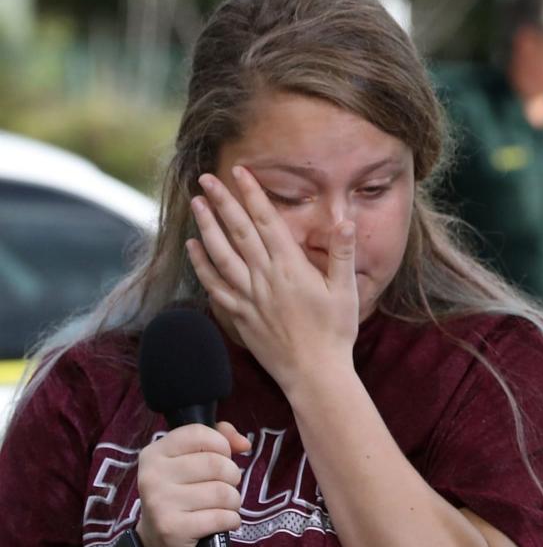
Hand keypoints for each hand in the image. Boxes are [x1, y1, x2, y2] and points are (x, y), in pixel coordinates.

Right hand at [135, 422, 249, 546]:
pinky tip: (221, 521)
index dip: (221, 444)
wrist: (158, 539)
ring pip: (222, 492)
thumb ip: (219, 438)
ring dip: (233, 501)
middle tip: (225, 485)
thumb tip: (244, 444)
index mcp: (155, 453)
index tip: (223, 456)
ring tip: (223, 505)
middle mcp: (153, 476)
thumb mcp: (191, 459)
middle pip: (216, 464)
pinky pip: (221, 517)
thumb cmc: (181, 492)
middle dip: (232, 476)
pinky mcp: (173, 529)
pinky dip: (231, 520)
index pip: (199, 433)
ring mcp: (160, 503)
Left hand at [186, 167, 358, 392]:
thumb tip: (345, 219)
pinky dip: (201, 264)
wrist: (314, 374)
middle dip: (222, 202)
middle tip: (206, 178)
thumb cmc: (335, 332)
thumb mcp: (346, 290)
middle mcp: (264, 278)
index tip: (240, 172)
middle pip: (238, 231)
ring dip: (207, 226)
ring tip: (197, 204)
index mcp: (291, 267)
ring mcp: (248, 297)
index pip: (266, 221)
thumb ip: (343, 253)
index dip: (252, 194)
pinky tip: (193, 247)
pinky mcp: (239, 315)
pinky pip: (214, 284)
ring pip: (221, 254)